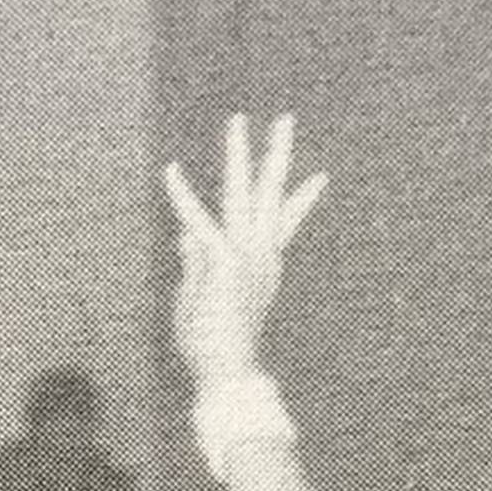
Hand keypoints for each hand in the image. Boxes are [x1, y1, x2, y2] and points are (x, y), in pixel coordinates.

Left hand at [163, 113, 326, 386]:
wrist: (224, 371)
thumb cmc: (213, 344)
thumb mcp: (201, 298)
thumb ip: (196, 263)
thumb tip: (185, 234)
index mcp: (262, 265)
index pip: (284, 222)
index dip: (302, 199)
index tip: (321, 177)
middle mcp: (259, 254)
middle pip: (271, 194)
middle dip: (277, 154)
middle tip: (285, 118)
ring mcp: (244, 254)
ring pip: (243, 192)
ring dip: (238, 154)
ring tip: (237, 121)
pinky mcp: (223, 259)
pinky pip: (197, 219)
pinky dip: (181, 195)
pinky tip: (170, 171)